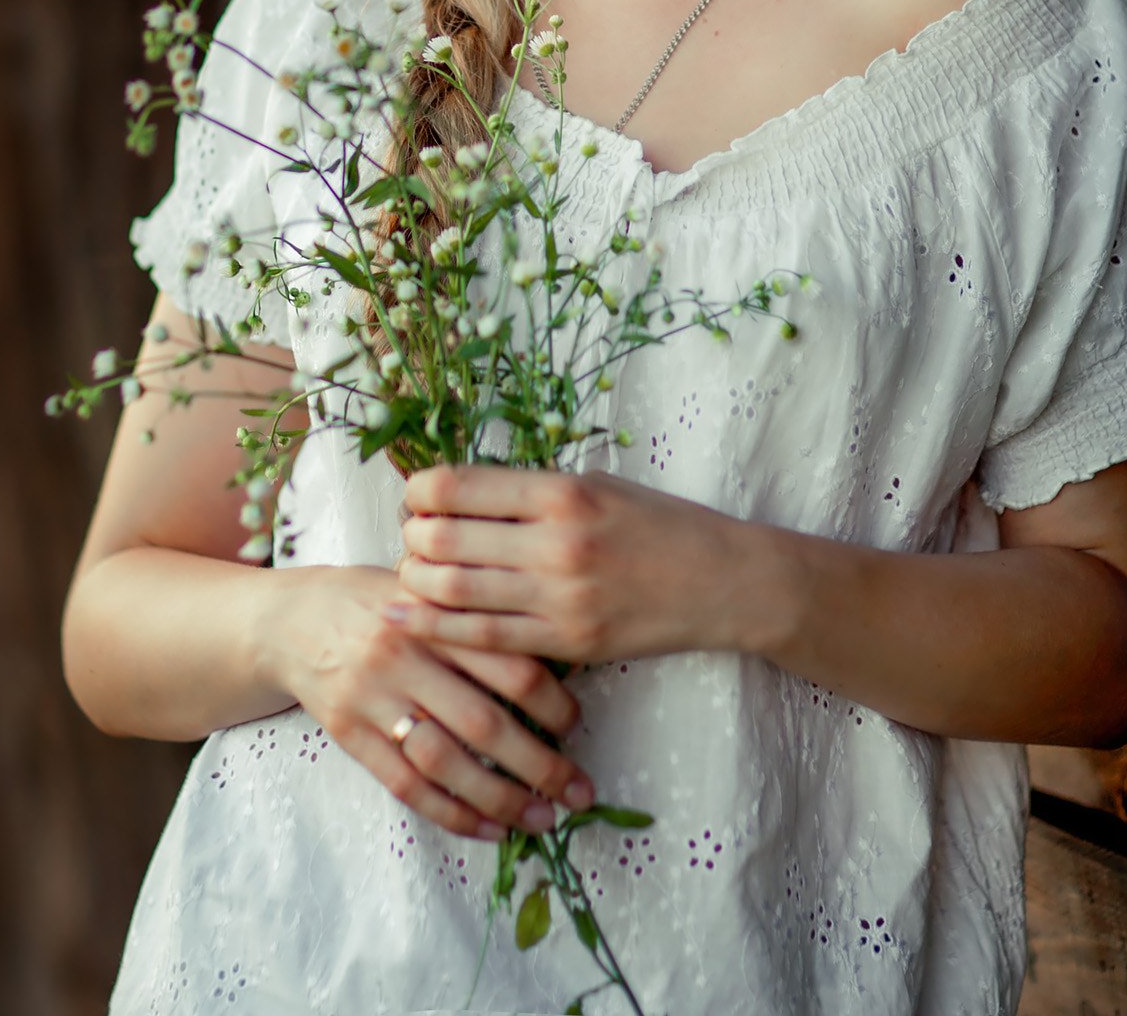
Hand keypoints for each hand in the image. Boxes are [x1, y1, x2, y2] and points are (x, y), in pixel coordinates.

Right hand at [261, 563, 595, 840]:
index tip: (577, 724)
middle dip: (540, 764)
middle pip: (484, 722)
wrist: (290, 620)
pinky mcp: (349, 736)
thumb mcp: (423, 586)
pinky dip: (452, 812)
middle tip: (579, 789)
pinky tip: (489, 828)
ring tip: (543, 819)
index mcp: (433, 613)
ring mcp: (373, 700)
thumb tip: (552, 652)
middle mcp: (403, 656)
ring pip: (447, 762)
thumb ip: (474, 614)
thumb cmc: (374, 599)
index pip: (505, 662)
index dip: (551, 700)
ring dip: (502, 798)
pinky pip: (406, 786)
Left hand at [392, 464, 753, 664]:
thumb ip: (535, 490)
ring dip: (416, 578)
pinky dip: (434, 626)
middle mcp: (555, 542)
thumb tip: (463, 494)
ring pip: (453, 589)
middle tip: (411, 536)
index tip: (417, 496)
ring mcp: (559, 597)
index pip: (459, 486)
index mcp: (562, 492)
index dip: (420, 490)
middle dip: (412, 535)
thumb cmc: (661, 524)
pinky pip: (483, 637)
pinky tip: (403, 617)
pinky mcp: (566, 642)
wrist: (723, 581)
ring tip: (410, 572)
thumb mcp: (599, 484)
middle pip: (445, 537)